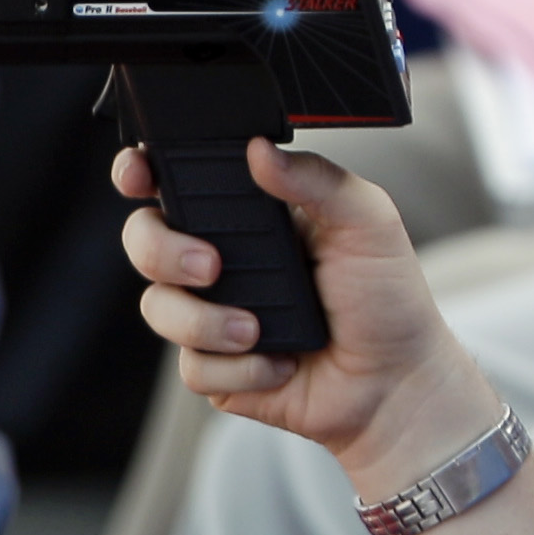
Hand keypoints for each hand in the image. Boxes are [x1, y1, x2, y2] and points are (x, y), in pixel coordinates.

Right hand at [118, 139, 500, 500]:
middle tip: (212, 266)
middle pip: (145, 238)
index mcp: (254, 215)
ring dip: (207, 321)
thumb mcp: (369, 223)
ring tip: (258, 330)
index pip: (182, 181)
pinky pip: (191, 365)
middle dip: (163, 250)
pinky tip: (280, 362)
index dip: (144, 172)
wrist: (393, 383)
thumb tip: (260, 151)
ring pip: (158, 306)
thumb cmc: (387, 298)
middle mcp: (224, 259)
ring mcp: (213, 313)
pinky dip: (239, 368)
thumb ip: (318, 180)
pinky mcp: (213, 367)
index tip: (140, 174)